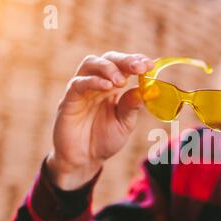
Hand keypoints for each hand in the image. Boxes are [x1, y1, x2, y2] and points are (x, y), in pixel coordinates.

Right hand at [47, 52, 153, 189]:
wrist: (84, 160)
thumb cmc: (105, 139)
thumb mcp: (124, 123)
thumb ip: (132, 106)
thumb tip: (148, 90)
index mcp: (113, 88)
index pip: (124, 66)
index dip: (136, 61)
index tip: (151, 64)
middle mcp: (97, 84)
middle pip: (108, 59)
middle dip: (125, 60)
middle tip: (140, 67)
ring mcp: (82, 90)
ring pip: (91, 64)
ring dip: (108, 68)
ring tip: (121, 80)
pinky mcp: (68, 100)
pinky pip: (78, 84)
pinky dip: (93, 82)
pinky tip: (107, 87)